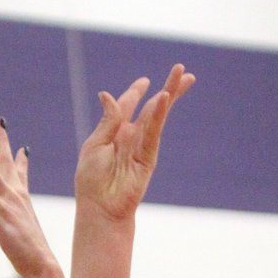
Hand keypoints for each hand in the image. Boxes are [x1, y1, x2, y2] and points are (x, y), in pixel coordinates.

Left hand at [0, 120, 56, 277]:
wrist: (42, 264)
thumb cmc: (34, 256)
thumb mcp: (25, 235)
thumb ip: (18, 223)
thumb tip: (14, 222)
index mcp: (23, 200)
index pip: (21, 173)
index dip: (20, 158)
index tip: (21, 147)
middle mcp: (16, 194)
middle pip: (5, 160)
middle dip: (0, 139)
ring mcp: (7, 200)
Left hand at [74, 67, 194, 222]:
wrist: (101, 208)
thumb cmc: (92, 181)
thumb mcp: (95, 145)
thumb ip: (107, 120)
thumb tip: (107, 94)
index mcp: (114, 132)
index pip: (128, 106)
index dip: (135, 92)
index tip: (144, 81)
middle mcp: (131, 136)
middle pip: (151, 107)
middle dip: (166, 87)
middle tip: (181, 69)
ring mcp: (142, 145)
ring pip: (158, 114)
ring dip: (170, 93)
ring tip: (184, 75)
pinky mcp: (149, 156)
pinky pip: (154, 131)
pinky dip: (159, 114)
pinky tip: (164, 97)